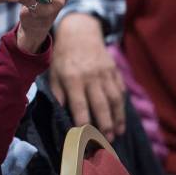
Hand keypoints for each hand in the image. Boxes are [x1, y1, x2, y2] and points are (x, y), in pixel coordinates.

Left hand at [50, 13, 125, 139]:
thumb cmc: (62, 57)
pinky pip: (120, 91)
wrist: (80, 33)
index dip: (83, 120)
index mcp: (72, 78)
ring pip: (115, 99)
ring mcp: (105, 73)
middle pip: (101, 104)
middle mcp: (91, 76)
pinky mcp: (114, 71)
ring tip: (117, 134)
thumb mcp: (53, 72)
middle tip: (106, 141)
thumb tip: (62, 112)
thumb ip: (57, 92)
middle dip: (104, 124)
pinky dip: (122, 106)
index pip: (79, 103)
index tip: (85, 136)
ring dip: (117, 119)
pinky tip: (120, 118)